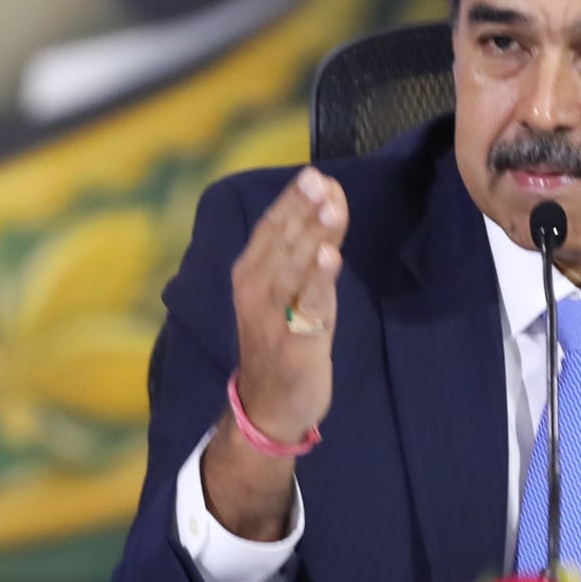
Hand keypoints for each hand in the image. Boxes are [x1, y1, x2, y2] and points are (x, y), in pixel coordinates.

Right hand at [199, 168, 346, 543]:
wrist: (267, 406)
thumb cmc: (279, 341)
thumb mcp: (283, 292)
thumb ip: (300, 254)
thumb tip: (322, 204)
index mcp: (249, 273)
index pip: (271, 228)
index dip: (293, 201)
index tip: (317, 175)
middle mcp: (255, 290)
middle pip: (281, 242)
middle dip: (302, 209)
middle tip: (319, 180)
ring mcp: (272, 317)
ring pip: (293, 268)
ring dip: (310, 235)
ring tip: (327, 207)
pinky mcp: (295, 343)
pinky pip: (309, 307)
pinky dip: (318, 281)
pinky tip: (330, 257)